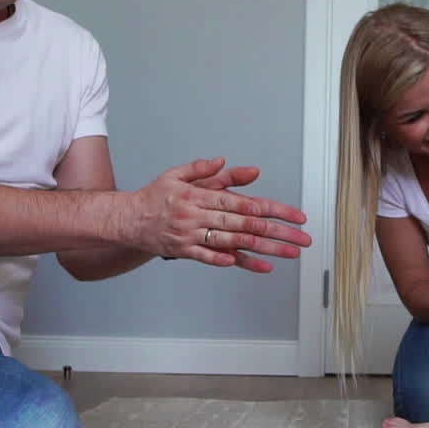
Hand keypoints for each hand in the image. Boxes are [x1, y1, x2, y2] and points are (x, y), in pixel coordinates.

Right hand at [126, 157, 310, 271]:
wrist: (126, 220)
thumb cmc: (155, 197)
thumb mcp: (178, 175)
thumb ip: (205, 169)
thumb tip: (229, 162)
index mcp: (198, 194)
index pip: (242, 202)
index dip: (271, 209)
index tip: (293, 215)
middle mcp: (197, 215)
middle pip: (245, 224)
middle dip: (278, 232)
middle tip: (302, 238)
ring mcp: (191, 235)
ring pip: (235, 243)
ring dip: (266, 249)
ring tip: (290, 253)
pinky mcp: (185, 252)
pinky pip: (213, 258)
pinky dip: (236, 261)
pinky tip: (260, 265)